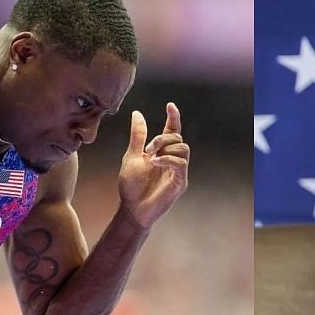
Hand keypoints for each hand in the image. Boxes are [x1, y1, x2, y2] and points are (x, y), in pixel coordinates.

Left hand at [118, 102, 189, 228]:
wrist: (132, 209)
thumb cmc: (132, 185)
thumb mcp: (132, 156)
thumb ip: (137, 136)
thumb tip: (137, 113)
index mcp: (162, 152)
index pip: (172, 131)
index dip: (173, 117)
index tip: (170, 105)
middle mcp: (173, 160)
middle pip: (178, 138)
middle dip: (163, 138)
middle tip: (148, 148)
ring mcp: (178, 172)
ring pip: (183, 149)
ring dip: (166, 148)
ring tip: (151, 157)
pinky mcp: (180, 183)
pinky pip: (181, 164)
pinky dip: (168, 159)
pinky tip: (155, 162)